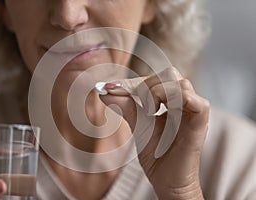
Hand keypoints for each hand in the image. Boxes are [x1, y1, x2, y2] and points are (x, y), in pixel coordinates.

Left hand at [100, 67, 208, 198]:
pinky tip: (158, 112)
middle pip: (169, 74)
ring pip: (180, 83)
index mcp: (172, 102)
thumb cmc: (156, 156)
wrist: (167, 182)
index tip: (108, 88)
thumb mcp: (137, 125)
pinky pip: (196, 102)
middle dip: (145, 85)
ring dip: (157, 92)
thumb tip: (104, 90)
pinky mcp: (200, 124)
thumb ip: (125, 106)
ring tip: (148, 111)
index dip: (132, 81)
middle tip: (134, 104)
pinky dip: (175, 99)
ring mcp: (193, 112)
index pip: (156, 79)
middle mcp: (185, 103)